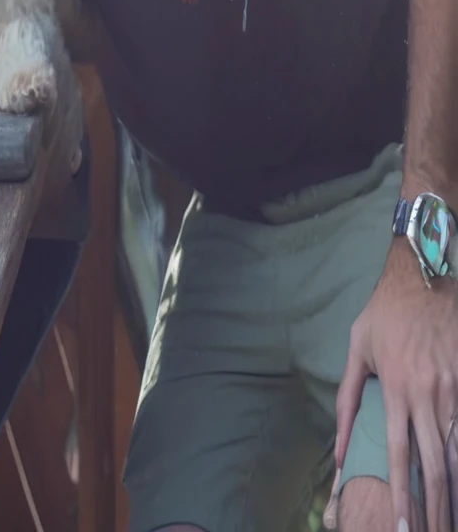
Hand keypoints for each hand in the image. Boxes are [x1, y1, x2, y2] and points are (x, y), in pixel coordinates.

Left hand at [336, 239, 457, 531]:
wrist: (421, 277)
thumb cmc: (384, 314)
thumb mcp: (356, 351)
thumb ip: (347, 402)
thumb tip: (338, 448)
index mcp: (396, 390)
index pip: (399, 456)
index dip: (403, 496)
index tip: (404, 528)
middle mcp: (427, 395)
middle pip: (436, 465)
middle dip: (438, 508)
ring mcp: (453, 389)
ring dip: (457, 491)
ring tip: (451, 521)